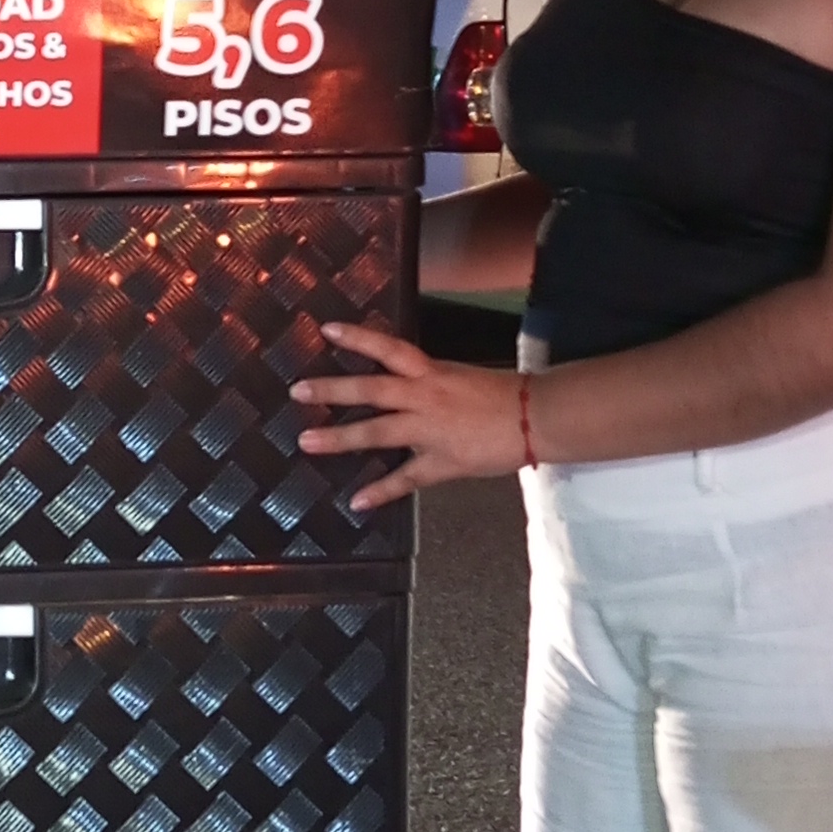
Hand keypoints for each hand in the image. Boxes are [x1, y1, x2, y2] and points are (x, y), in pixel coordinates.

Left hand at [293, 320, 526, 508]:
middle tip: (298, 392)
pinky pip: (406, 478)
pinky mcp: (442, 462)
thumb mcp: (458, 376)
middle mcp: (425, 396)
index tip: (326, 329)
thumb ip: (426, 381)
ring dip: (341, 438)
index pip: (389, 348)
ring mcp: (430, 430)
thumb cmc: (500, 394)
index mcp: (431, 372)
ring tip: (308, 442)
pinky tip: (356, 502)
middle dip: (333, 390)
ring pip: (379, 432)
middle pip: (372, 389)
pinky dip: (381, 491)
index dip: (358, 337)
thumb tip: (398, 383)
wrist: (535, 418)